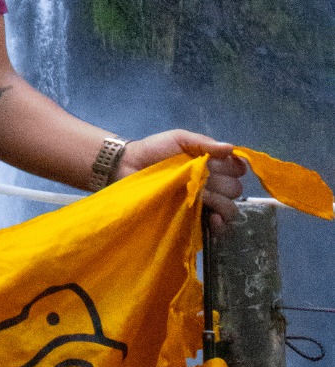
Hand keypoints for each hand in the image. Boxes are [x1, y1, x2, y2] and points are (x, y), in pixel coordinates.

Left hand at [115, 130, 246, 232]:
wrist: (129, 167)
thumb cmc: (154, 150)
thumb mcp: (178, 139)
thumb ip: (203, 142)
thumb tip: (231, 148)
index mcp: (211, 164)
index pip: (237, 169)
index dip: (233, 167)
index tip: (220, 164)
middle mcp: (212, 184)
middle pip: (235, 189)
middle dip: (224, 184)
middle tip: (205, 180)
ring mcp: (204, 203)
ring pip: (230, 207)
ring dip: (222, 203)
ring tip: (204, 197)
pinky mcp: (194, 219)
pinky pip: (218, 227)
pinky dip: (220, 224)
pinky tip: (213, 218)